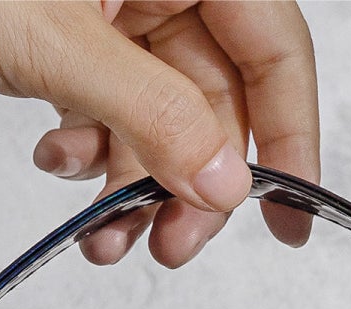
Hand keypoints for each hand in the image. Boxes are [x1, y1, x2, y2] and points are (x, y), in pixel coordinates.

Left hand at [0, 1, 319, 266]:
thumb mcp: (60, 45)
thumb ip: (154, 117)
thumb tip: (224, 183)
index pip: (274, 48)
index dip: (291, 136)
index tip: (290, 213)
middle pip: (218, 99)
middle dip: (192, 182)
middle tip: (174, 243)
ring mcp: (117, 8)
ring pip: (164, 118)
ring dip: (138, 185)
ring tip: (106, 231)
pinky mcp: (75, 36)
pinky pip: (113, 112)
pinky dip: (93, 155)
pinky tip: (59, 163)